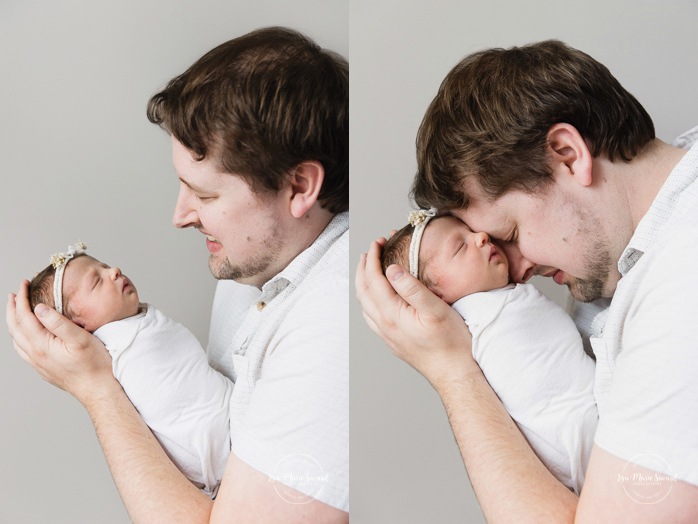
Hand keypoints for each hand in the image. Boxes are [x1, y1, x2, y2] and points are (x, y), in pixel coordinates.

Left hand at [6, 280, 117, 404]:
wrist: (99, 389)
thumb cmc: (95, 364)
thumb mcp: (80, 338)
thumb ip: (58, 322)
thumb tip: (38, 308)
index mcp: (42, 345)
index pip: (25, 317)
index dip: (23, 299)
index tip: (25, 284)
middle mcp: (35, 355)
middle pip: (15, 328)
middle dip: (13, 308)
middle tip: (16, 293)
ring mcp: (38, 364)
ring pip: (17, 340)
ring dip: (14, 322)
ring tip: (17, 310)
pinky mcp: (44, 369)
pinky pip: (23, 350)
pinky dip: (20, 337)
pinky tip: (27, 335)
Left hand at [356, 238, 479, 386]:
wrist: (455, 374)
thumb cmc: (452, 343)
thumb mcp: (436, 309)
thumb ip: (412, 288)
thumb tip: (391, 270)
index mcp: (392, 314)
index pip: (373, 280)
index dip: (373, 258)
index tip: (378, 242)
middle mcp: (384, 325)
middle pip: (363, 291)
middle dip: (364, 267)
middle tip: (372, 250)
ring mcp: (387, 335)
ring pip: (365, 305)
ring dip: (364, 283)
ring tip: (371, 268)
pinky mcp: (393, 341)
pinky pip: (371, 316)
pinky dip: (369, 299)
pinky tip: (378, 297)